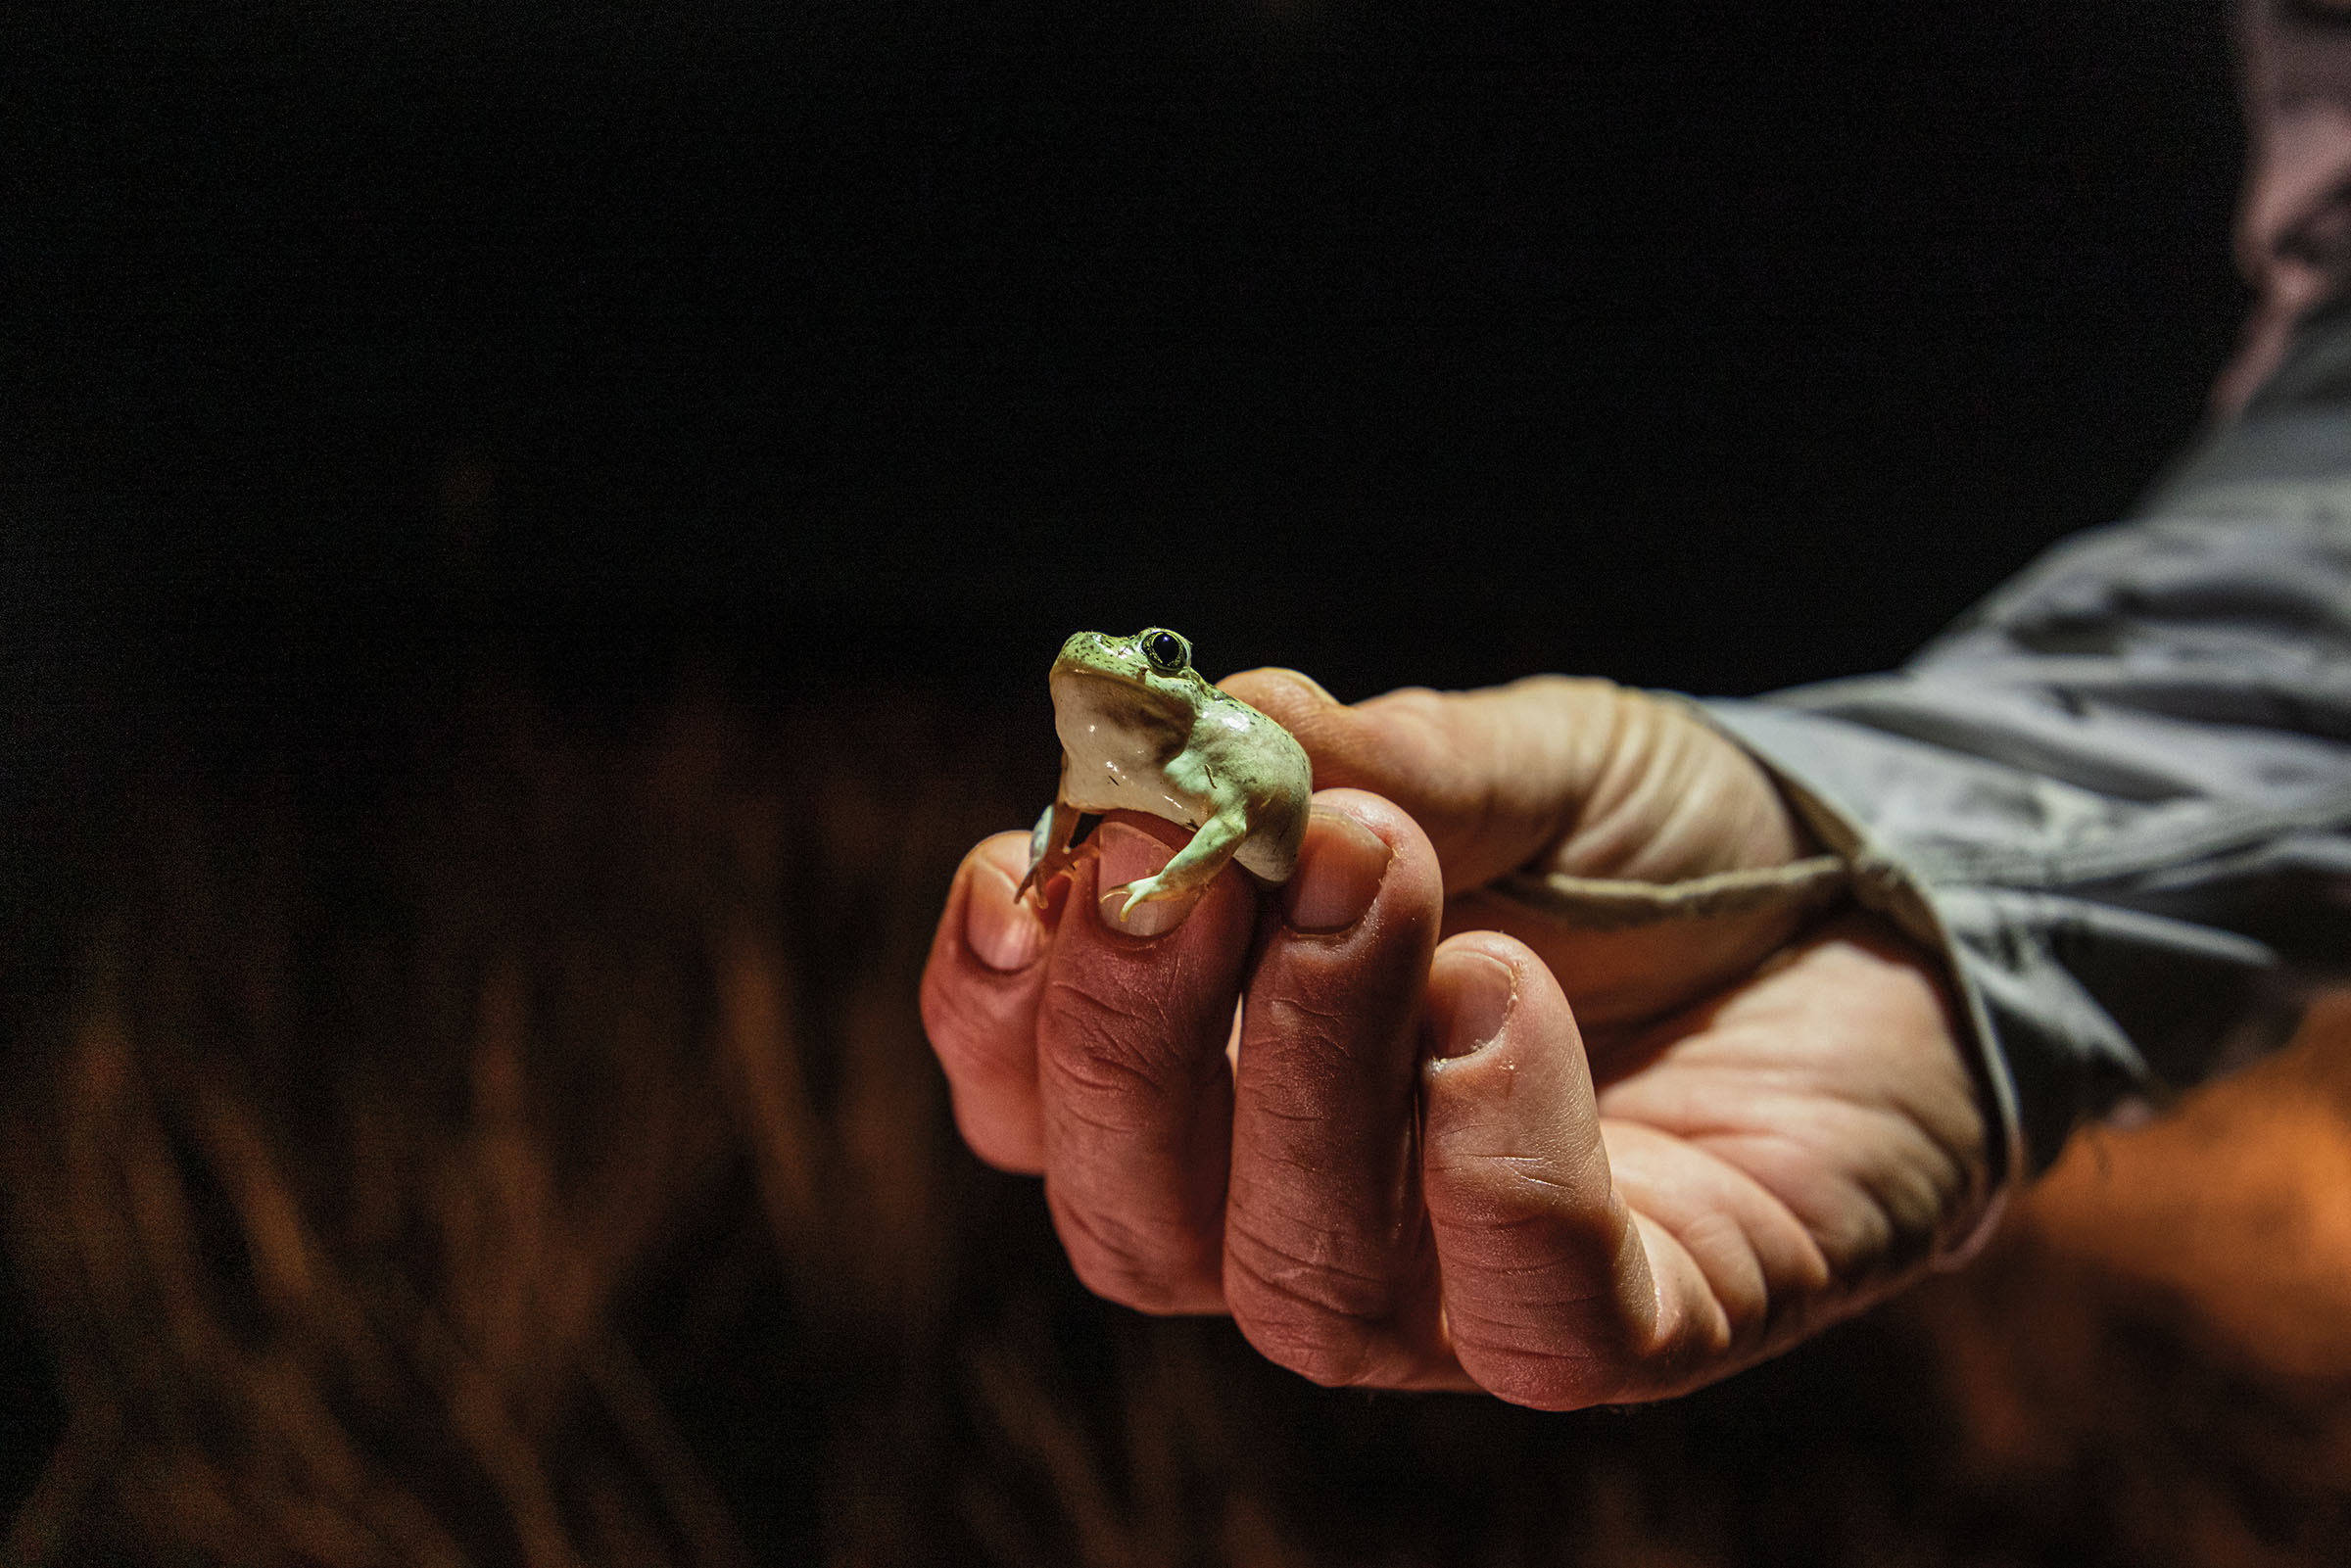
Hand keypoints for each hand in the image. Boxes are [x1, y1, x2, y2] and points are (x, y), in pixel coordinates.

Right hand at [920, 673, 1990, 1405]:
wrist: (1886, 891)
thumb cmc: (1652, 839)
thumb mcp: (1499, 759)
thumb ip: (1355, 759)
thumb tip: (1191, 719)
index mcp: (1236, 1086)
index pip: (1047, 1106)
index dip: (1000, 1013)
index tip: (1023, 869)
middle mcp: (1322, 1217)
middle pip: (1142, 1225)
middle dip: (1141, 1041)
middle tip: (1204, 863)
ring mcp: (1473, 1297)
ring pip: (1305, 1285)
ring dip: (1312, 1068)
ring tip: (1388, 876)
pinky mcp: (1652, 1324)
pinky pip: (1535, 1317)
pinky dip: (1496, 1162)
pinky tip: (1505, 996)